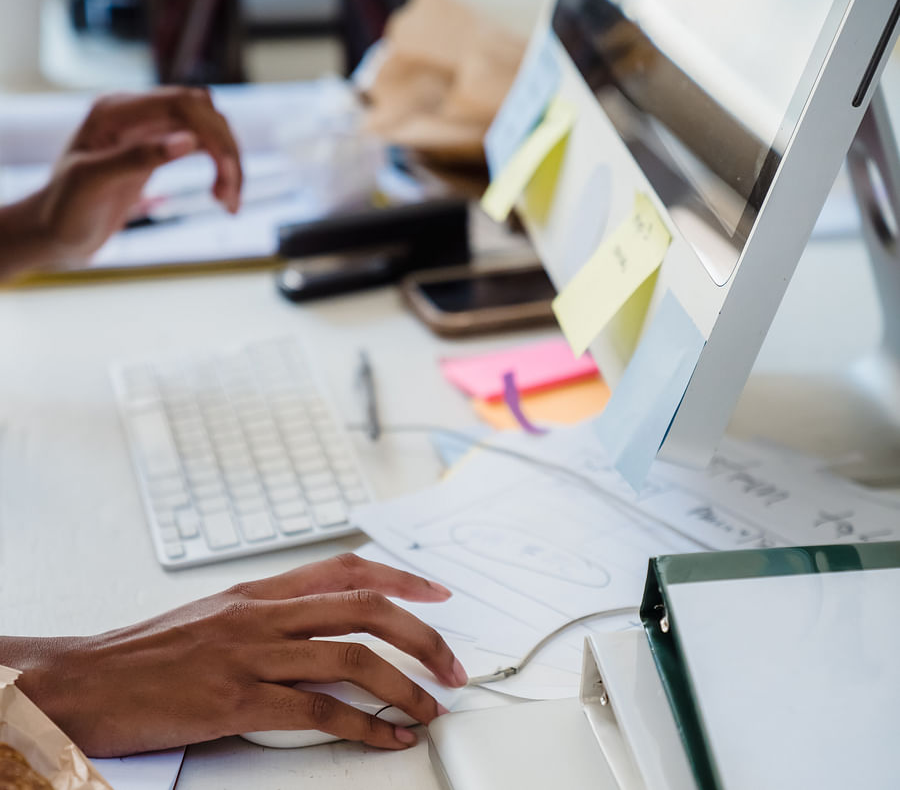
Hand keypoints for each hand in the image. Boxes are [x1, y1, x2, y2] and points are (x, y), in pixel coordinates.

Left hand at [0, 87, 241, 278]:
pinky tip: (222, 198)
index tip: (227, 174)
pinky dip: (220, 171)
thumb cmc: (65, 210)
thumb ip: (138, 158)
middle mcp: (136, 113)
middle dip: (227, 152)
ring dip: (228, 164)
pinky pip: (203, 147)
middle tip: (231, 198)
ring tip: (229, 204)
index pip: (184, 103)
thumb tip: (189, 141)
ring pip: (209, 131)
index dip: (214, 134)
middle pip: (205, 114)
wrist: (55, 233)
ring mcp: (149, 130)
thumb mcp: (94, 183)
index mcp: (116, 111)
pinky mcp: (159, 150)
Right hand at [5, 554, 465, 757]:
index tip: (437, 594)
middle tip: (452, 663)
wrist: (87, 680)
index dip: (401, 578)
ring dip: (403, 685)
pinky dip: (364, 726)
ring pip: (351, 658)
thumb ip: (272, 613)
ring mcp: (253, 655)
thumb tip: (327, 626)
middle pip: (365, 609)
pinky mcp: (238, 701)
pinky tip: (386, 737)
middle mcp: (265, 613)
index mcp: (262, 589)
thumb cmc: (153, 651)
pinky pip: (318, 711)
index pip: (348, 569)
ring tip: (429, 708)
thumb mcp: (219, 613)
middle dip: (421, 635)